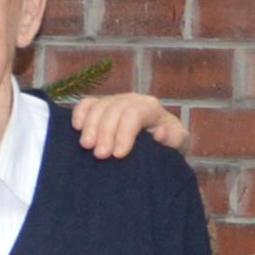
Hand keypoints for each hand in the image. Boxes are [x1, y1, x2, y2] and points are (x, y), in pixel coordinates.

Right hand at [62, 91, 190, 159]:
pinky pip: (87, 104)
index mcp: (151, 107)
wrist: (158, 146)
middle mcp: (132, 100)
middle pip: (114, 109)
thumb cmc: (168, 145)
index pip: (135, 113)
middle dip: (105, 132)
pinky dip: (79, 113)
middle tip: (100, 155)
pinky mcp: (100, 107)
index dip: (124, 132)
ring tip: (86, 146)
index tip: (118, 155)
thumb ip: (174, 139)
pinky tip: (76, 128)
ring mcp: (114, 101)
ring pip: (99, 106)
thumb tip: (159, 134)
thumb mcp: (178, 144)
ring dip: (90, 126)